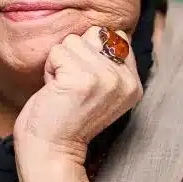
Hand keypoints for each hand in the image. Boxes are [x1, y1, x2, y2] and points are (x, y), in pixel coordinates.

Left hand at [13, 26, 142, 165]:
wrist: (51, 150)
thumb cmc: (66, 117)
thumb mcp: (99, 88)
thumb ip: (108, 62)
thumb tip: (103, 31)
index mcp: (133, 82)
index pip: (116, 35)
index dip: (91, 52)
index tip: (85, 82)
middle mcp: (125, 79)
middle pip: (93, 33)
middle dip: (74, 55)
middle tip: (71, 86)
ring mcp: (106, 78)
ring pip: (72, 41)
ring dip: (59, 63)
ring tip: (62, 89)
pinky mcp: (82, 79)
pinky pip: (57, 52)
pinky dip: (49, 69)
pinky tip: (54, 91)